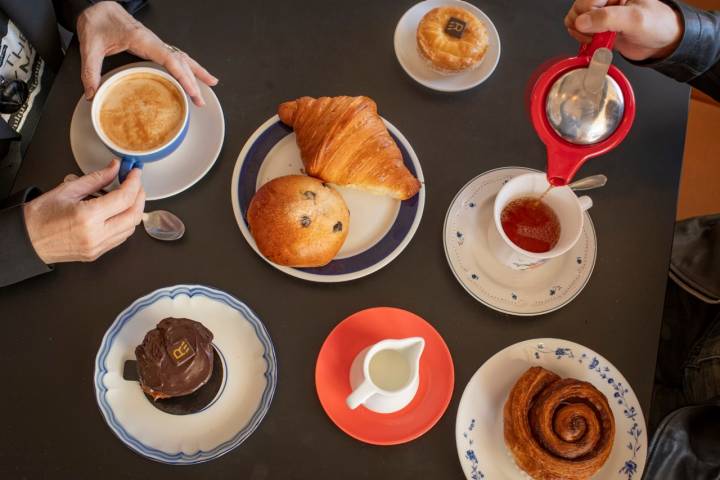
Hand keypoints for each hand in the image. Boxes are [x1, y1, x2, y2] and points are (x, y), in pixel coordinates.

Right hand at [24, 160, 145, 263]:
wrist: (26, 240)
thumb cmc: (40, 217)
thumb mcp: (68, 189)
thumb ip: (96, 179)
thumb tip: (114, 168)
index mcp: (88, 217)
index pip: (124, 198)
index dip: (134, 183)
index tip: (134, 173)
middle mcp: (96, 234)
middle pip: (134, 215)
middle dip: (139, 196)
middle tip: (136, 183)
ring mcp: (98, 247)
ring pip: (130, 228)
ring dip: (134, 210)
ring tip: (129, 196)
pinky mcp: (98, 253)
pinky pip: (121, 238)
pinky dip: (126, 223)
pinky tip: (120, 212)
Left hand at [77, 1, 217, 105]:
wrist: (98, 7)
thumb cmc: (98, 21)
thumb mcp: (91, 46)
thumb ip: (90, 70)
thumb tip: (93, 93)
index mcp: (143, 40)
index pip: (170, 60)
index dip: (183, 76)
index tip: (192, 90)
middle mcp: (153, 41)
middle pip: (181, 61)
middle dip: (194, 80)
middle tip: (201, 100)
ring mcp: (155, 43)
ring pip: (182, 57)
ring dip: (196, 71)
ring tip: (210, 83)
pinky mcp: (152, 45)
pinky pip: (175, 56)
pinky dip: (187, 66)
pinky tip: (192, 74)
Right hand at [564, 0, 683, 60]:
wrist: (662, 42)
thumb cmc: (657, 25)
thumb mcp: (635, 19)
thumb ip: (608, 18)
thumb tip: (581, 22)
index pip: (587, 0)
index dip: (590, 14)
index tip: (601, 26)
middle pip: (578, 9)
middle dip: (584, 25)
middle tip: (599, 33)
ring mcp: (600, 13)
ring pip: (575, 20)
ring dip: (583, 33)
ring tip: (600, 38)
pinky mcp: (597, 26)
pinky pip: (578, 31)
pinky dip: (584, 40)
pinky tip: (597, 42)